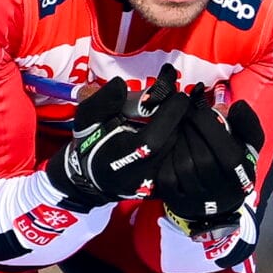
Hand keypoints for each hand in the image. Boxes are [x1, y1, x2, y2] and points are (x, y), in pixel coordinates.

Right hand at [46, 65, 185, 207]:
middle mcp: (140, 175)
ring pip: (181, 154)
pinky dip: (183, 143)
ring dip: (184, 129)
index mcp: (121, 156)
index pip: (154, 139)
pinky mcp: (162, 188)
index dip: (170, 115)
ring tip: (179, 113)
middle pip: (172, 143)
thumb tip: (120, 83)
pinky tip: (177, 130)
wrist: (91, 175)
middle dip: (180, 118)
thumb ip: (104, 100)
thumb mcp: (88, 116)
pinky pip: (181, 163)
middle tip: (179, 100)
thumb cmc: (91, 141)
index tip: (178, 95)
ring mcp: (153, 185)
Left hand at [155, 85, 264, 239]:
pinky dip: (166, 159)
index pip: (230, 155)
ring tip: (179, 130)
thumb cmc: (232, 163)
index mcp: (243, 177)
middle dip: (191, 131)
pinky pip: (167, 179)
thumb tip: (237, 107)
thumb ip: (247, 124)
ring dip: (178, 142)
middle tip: (185, 117)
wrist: (217, 199)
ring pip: (184, 167)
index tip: (199, 111)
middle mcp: (222, 194)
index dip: (211, 128)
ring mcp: (199, 201)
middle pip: (204, 159)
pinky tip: (171, 148)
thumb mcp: (248, 144)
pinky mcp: (178, 203)